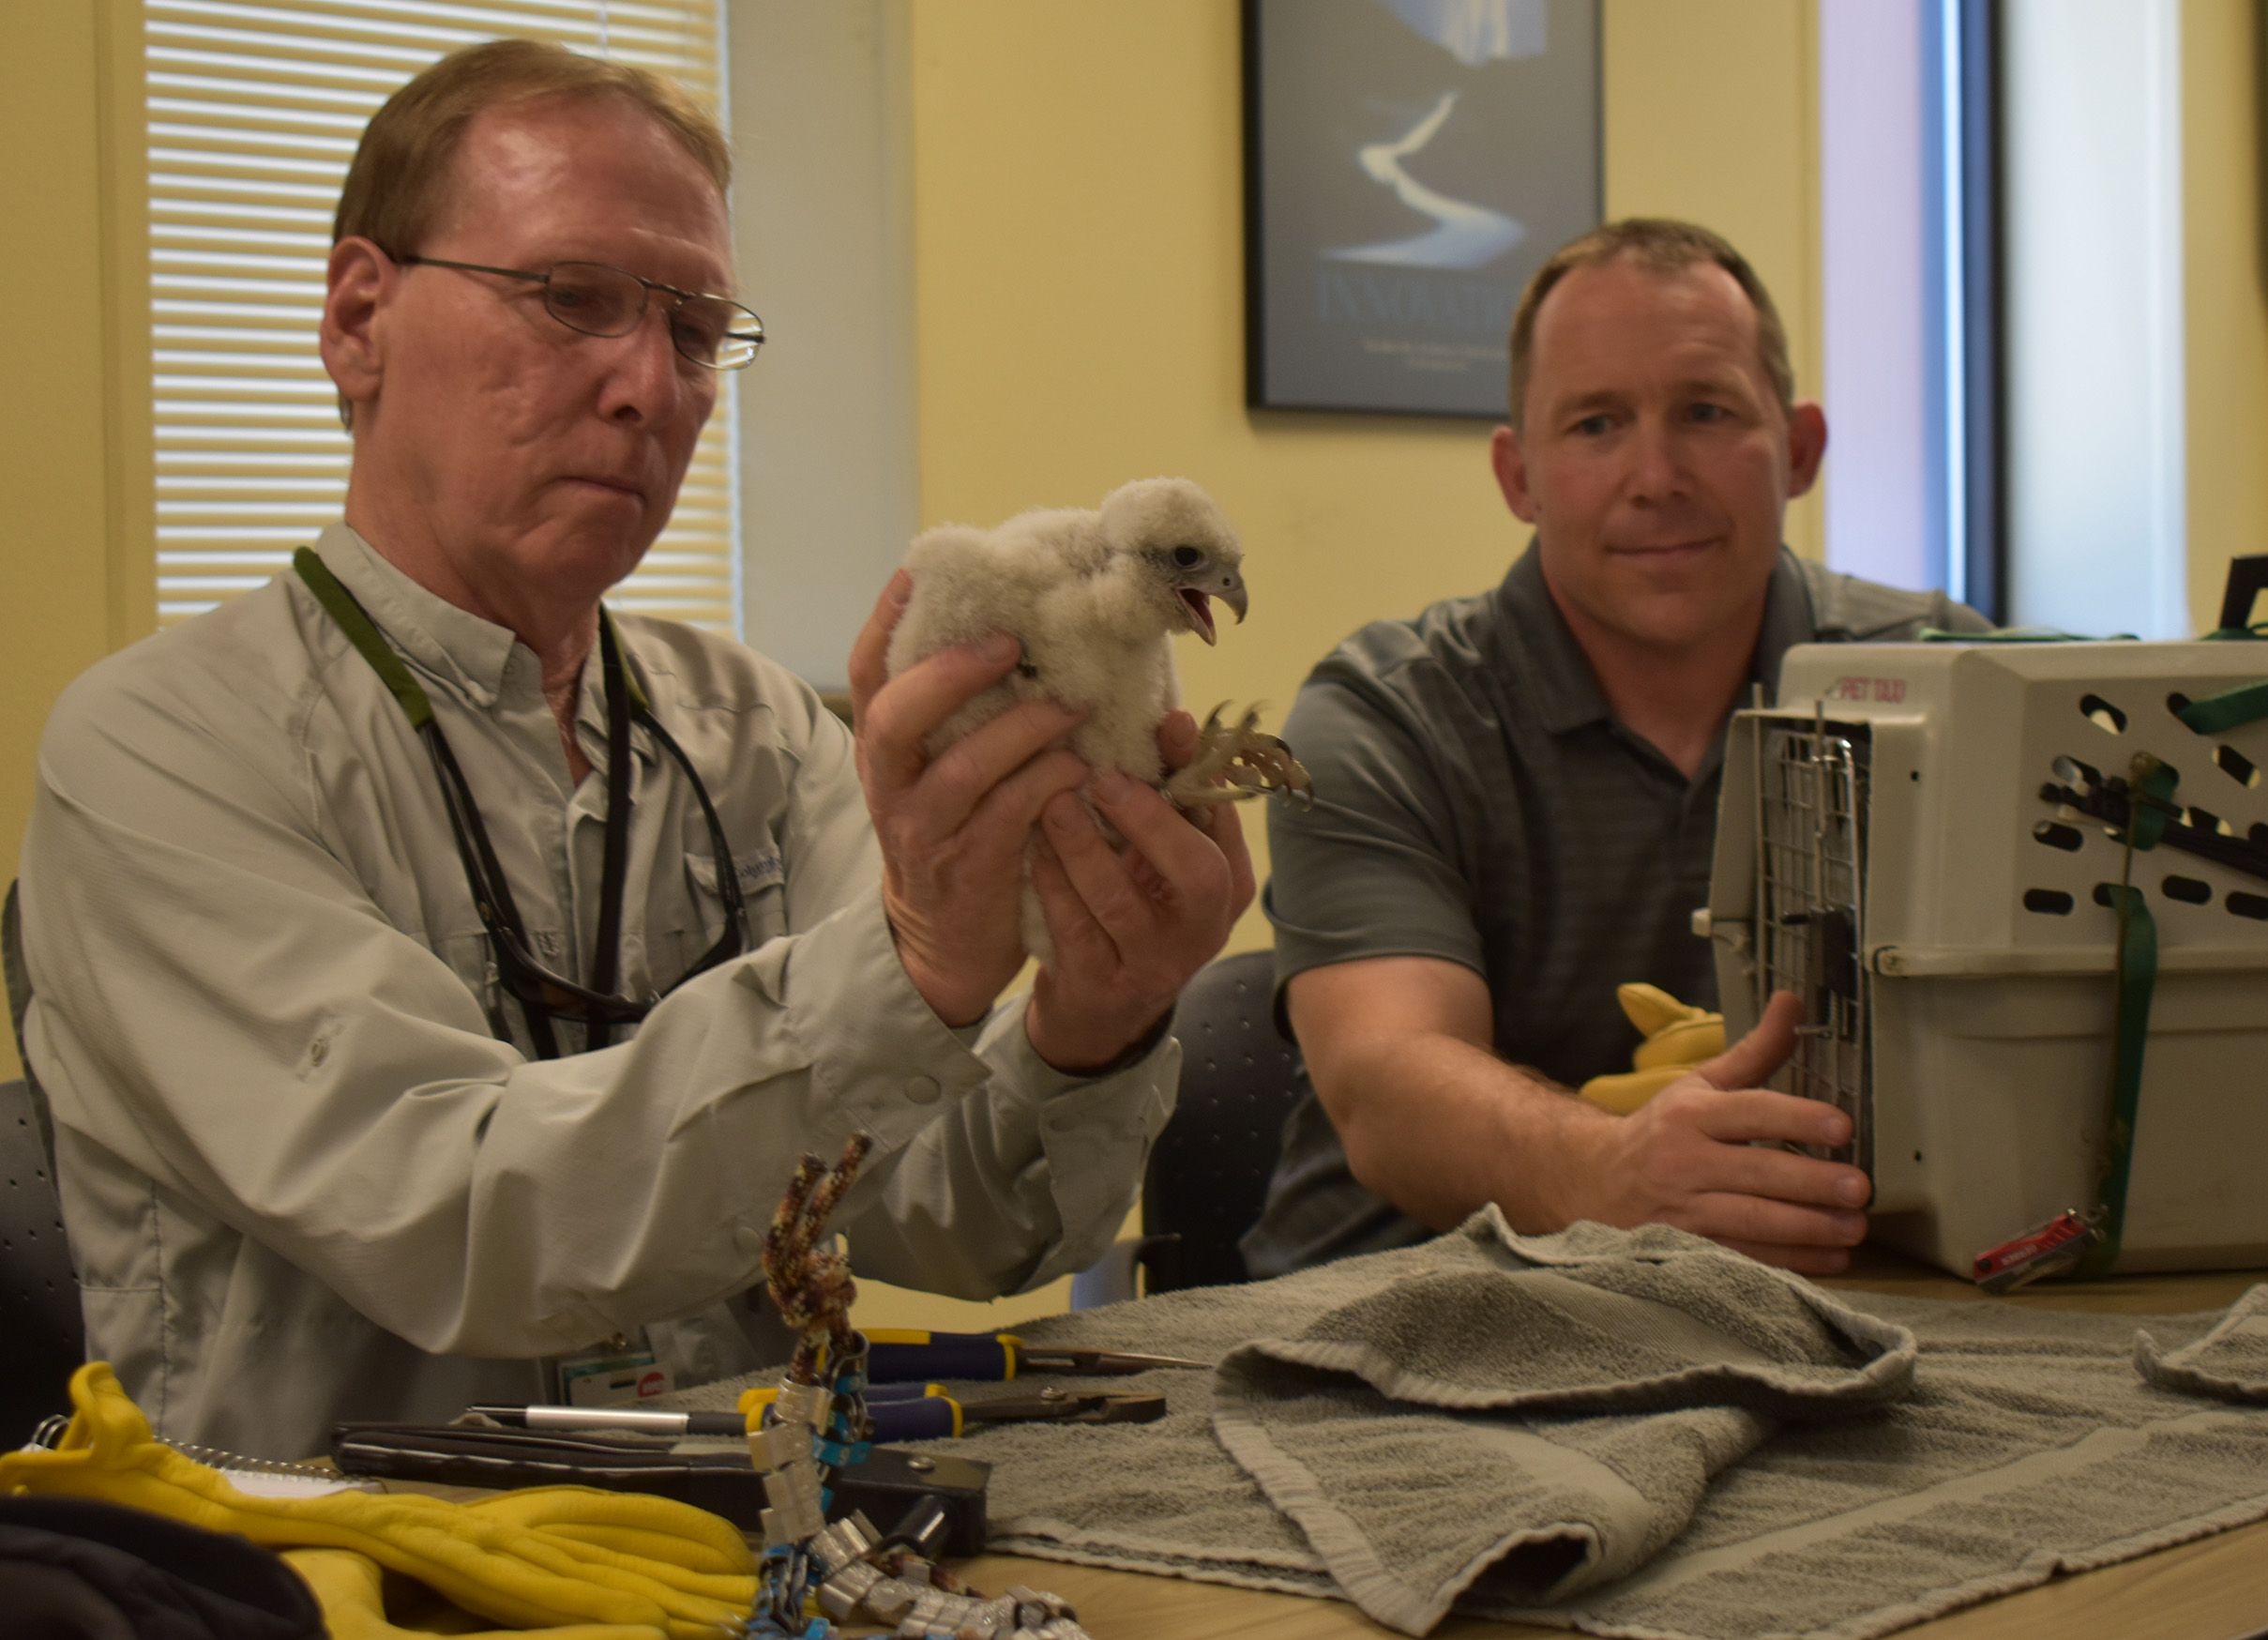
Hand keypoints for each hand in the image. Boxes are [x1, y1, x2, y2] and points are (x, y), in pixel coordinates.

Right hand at [848, 571, 1090, 1025]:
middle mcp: (892, 788)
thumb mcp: (941, 771)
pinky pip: (1007, 818)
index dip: (887, 621)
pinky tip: (1080, 765)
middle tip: (1011, 642)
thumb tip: (1015, 633)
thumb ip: (960, 715)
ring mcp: (925, 833)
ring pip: (961, 771)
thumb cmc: (959, 836)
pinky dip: (1046, 784)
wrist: (947, 945)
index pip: (868, 674)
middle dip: (951, 674)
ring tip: (1072, 704)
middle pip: (895, 720)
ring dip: (1022, 730)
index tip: (920, 571)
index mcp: (885, 752)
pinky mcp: (968, 871)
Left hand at [1022, 709, 1256, 1070]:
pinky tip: (1032, 850)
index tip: (1171, 724)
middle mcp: (1204, 927)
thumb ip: (1169, 800)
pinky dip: (1050, 884)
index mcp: (1229, 883)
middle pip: (1197, 873)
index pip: (1225, 820)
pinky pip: (1073, 928)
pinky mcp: (1102, 985)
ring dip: (1083, 847)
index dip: (1200, 770)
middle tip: (1104, 779)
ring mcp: (1155, 963)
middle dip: (1150, 819)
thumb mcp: (1161, 859)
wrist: (1102, 1009)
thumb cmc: (1135, 908)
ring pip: (1120, 901)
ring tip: (1054, 805)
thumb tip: (1170, 719)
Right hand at [1575, 992, 1872, 1273]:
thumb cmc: (1661, 1131)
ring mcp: (1682, 1211)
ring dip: (1807, 1228)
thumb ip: (1754, 1051)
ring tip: (1855, 1227)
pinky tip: (1831, 1260)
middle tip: (1859, 1186)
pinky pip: (1744, 1259)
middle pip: (1755, 1173)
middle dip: (1811, 1182)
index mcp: (1690, 1115)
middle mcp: (1683, 1162)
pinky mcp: (1685, 1249)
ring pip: (1750, 1222)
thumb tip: (1792, 1002)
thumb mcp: (1700, 1086)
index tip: (1842, 1127)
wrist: (1594, 1182)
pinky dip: (1790, 1262)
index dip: (1797, 1119)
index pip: (1749, 1112)